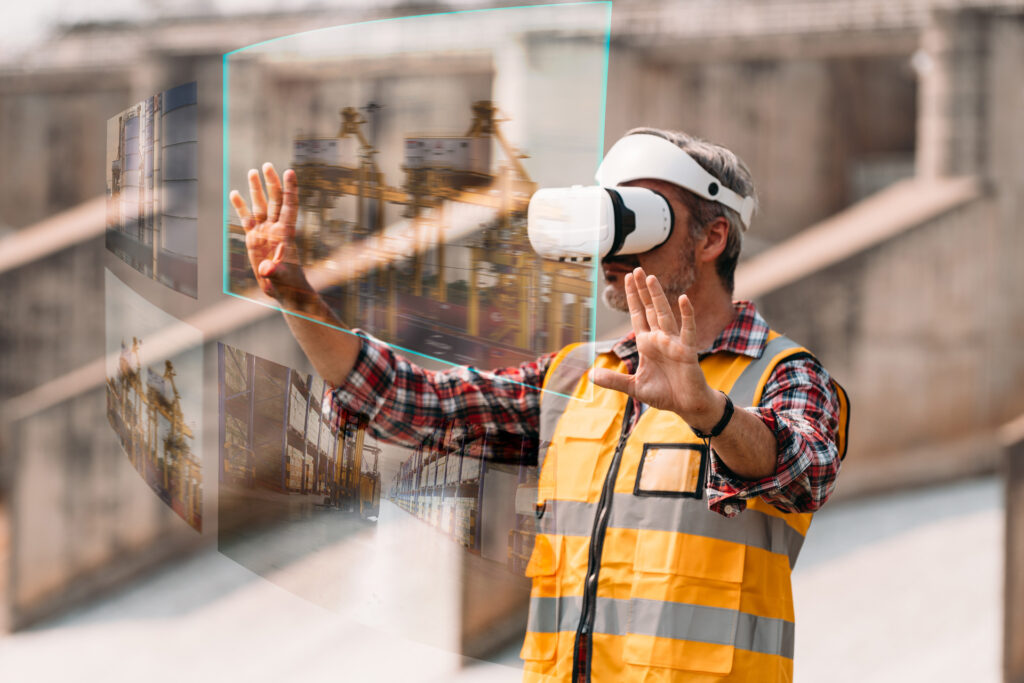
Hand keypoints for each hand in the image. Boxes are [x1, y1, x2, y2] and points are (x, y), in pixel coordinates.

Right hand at [229, 163, 312, 308]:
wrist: (283, 290)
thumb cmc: (288, 283)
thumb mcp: (281, 278)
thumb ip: (274, 272)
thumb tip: (265, 269)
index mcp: (286, 234)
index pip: (289, 206)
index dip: (290, 189)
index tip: (290, 171)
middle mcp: (275, 229)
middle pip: (274, 201)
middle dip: (272, 183)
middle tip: (268, 165)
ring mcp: (264, 232)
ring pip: (260, 206)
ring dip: (257, 189)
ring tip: (252, 171)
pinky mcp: (254, 239)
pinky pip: (246, 219)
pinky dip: (240, 206)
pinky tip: (234, 193)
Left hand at [591, 267, 721, 428]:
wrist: (686, 405)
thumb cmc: (664, 393)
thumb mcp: (633, 387)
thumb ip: (613, 380)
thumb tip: (590, 376)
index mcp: (647, 344)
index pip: (638, 315)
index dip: (633, 298)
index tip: (627, 278)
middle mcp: (660, 339)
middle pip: (649, 309)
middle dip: (642, 290)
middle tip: (637, 270)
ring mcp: (673, 343)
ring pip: (664, 314)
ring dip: (657, 297)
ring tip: (651, 278)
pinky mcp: (687, 351)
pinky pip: (687, 330)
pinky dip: (686, 315)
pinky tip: (683, 299)